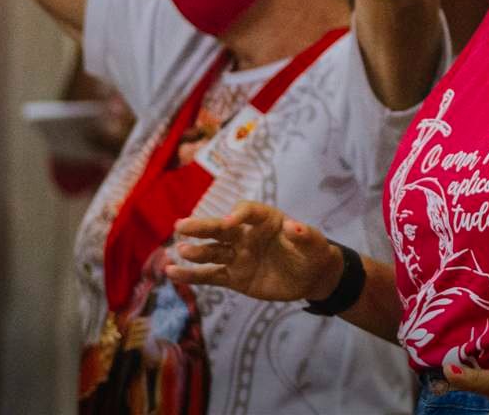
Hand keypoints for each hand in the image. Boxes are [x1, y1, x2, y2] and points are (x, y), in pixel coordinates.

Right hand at [165, 200, 340, 301]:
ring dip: (196, 251)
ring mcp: (238, 256)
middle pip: (221, 229)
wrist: (310, 277)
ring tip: (180, 250)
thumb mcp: (316, 245)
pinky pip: (209, 275)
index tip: (229, 223)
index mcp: (266, 220)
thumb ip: (305, 236)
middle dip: (203, 227)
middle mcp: (247, 235)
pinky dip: (191, 275)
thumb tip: (294, 226)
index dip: (238, 215)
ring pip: (212, 252)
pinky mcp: (234, 277)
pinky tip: (172, 272)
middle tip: (181, 226)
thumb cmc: (314, 253)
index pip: (248, 212)